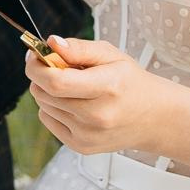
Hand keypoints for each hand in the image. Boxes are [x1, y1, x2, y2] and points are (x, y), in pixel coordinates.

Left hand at [25, 36, 179, 156]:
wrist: (154, 117)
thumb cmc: (130, 82)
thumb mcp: (111, 55)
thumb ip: (79, 48)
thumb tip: (51, 43)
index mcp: (107, 87)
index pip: (55, 82)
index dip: (37, 67)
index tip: (35, 56)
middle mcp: (96, 116)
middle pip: (44, 94)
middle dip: (41, 76)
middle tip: (55, 67)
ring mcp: (88, 135)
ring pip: (43, 106)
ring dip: (48, 92)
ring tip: (74, 87)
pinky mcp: (81, 147)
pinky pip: (48, 120)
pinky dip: (53, 108)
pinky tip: (74, 103)